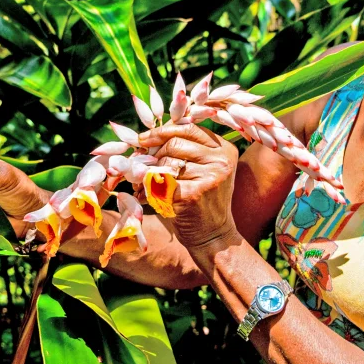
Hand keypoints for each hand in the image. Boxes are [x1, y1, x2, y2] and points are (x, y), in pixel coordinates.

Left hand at [138, 124, 238, 249]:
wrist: (212, 235)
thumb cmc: (200, 199)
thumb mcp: (203, 169)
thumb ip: (185, 149)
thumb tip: (148, 136)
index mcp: (224, 149)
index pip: (188, 127)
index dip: (162, 131)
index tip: (144, 139)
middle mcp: (221, 161)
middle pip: (174, 143)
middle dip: (152, 153)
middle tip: (139, 165)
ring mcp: (210, 178)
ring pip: (165, 162)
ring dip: (147, 172)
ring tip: (141, 183)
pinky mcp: (194, 194)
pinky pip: (160, 182)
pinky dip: (147, 188)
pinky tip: (143, 196)